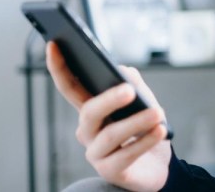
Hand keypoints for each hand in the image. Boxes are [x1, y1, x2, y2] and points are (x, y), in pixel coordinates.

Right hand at [46, 41, 170, 191]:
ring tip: (158, 113)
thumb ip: (131, 83)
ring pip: (111, 135)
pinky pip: (127, 155)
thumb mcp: (141, 102)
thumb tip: (123, 72)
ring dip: (136, 122)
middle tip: (129, 89)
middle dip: (109, 99)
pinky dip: (145, 141)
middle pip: (89, 112)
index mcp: (91, 110)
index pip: (70, 87)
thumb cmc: (145, 130)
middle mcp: (87, 131)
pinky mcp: (111, 170)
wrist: (158, 165)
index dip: (59, 67)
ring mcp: (96, 153)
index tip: (54, 44)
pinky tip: (160, 131)